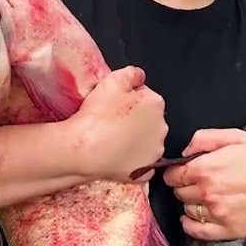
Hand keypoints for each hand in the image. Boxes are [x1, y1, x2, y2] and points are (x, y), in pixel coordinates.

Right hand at [66, 66, 167, 182]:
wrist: (84, 148)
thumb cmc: (97, 115)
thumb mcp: (112, 80)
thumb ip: (131, 73)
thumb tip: (138, 76)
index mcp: (155, 104)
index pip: (145, 95)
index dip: (128, 98)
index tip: (114, 103)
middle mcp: (161, 128)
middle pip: (149, 119)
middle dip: (135, 118)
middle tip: (111, 120)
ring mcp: (154, 152)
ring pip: (146, 142)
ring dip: (134, 139)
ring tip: (111, 138)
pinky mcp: (143, 172)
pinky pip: (140, 164)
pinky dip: (131, 161)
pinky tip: (116, 155)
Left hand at [162, 128, 245, 239]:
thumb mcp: (237, 137)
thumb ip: (204, 138)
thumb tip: (184, 152)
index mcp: (206, 168)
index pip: (172, 175)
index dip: (175, 172)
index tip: (182, 172)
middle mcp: (207, 192)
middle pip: (179, 193)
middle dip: (184, 186)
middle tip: (199, 182)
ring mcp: (217, 213)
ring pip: (187, 210)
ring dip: (191, 203)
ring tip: (207, 196)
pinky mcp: (228, 230)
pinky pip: (197, 231)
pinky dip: (190, 225)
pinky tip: (195, 218)